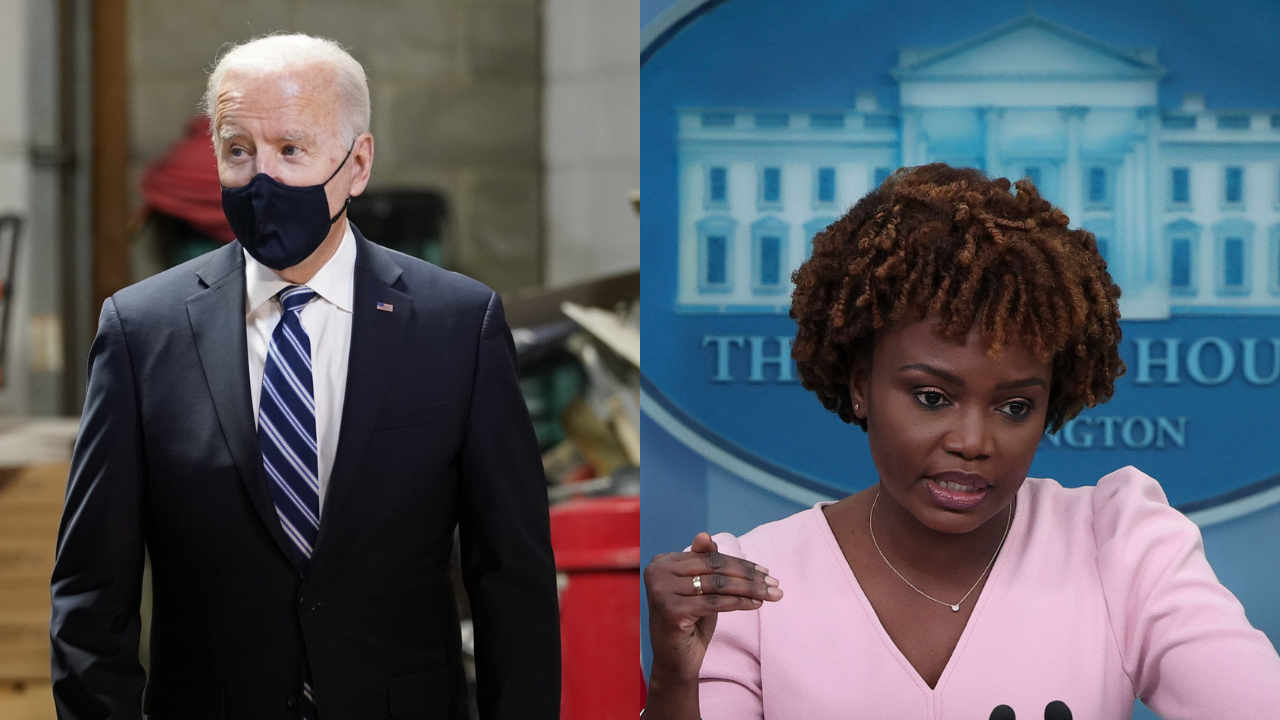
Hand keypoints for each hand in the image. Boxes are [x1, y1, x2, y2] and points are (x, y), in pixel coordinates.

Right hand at [644, 532, 781, 684]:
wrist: (675, 662)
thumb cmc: (690, 623)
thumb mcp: (699, 590)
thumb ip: (702, 563)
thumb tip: (704, 534)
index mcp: (661, 562)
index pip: (709, 557)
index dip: (739, 564)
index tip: (764, 571)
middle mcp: (656, 573)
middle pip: (714, 568)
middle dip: (748, 576)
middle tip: (775, 583)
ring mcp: (661, 591)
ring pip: (717, 585)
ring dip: (750, 589)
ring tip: (772, 594)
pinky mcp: (671, 611)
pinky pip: (714, 603)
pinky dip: (739, 602)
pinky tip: (757, 604)